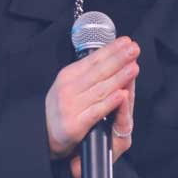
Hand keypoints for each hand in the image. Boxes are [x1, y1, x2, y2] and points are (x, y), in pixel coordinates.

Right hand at [45, 36, 139, 177]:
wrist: (43, 135)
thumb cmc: (61, 108)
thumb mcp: (69, 85)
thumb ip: (87, 73)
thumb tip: (111, 56)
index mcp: (68, 76)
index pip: (93, 60)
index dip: (110, 49)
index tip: (126, 41)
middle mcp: (68, 89)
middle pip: (98, 72)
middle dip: (118, 59)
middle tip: (134, 49)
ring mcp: (71, 107)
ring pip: (100, 89)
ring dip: (119, 78)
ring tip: (133, 68)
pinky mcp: (75, 125)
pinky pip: (96, 111)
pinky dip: (110, 102)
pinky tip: (122, 94)